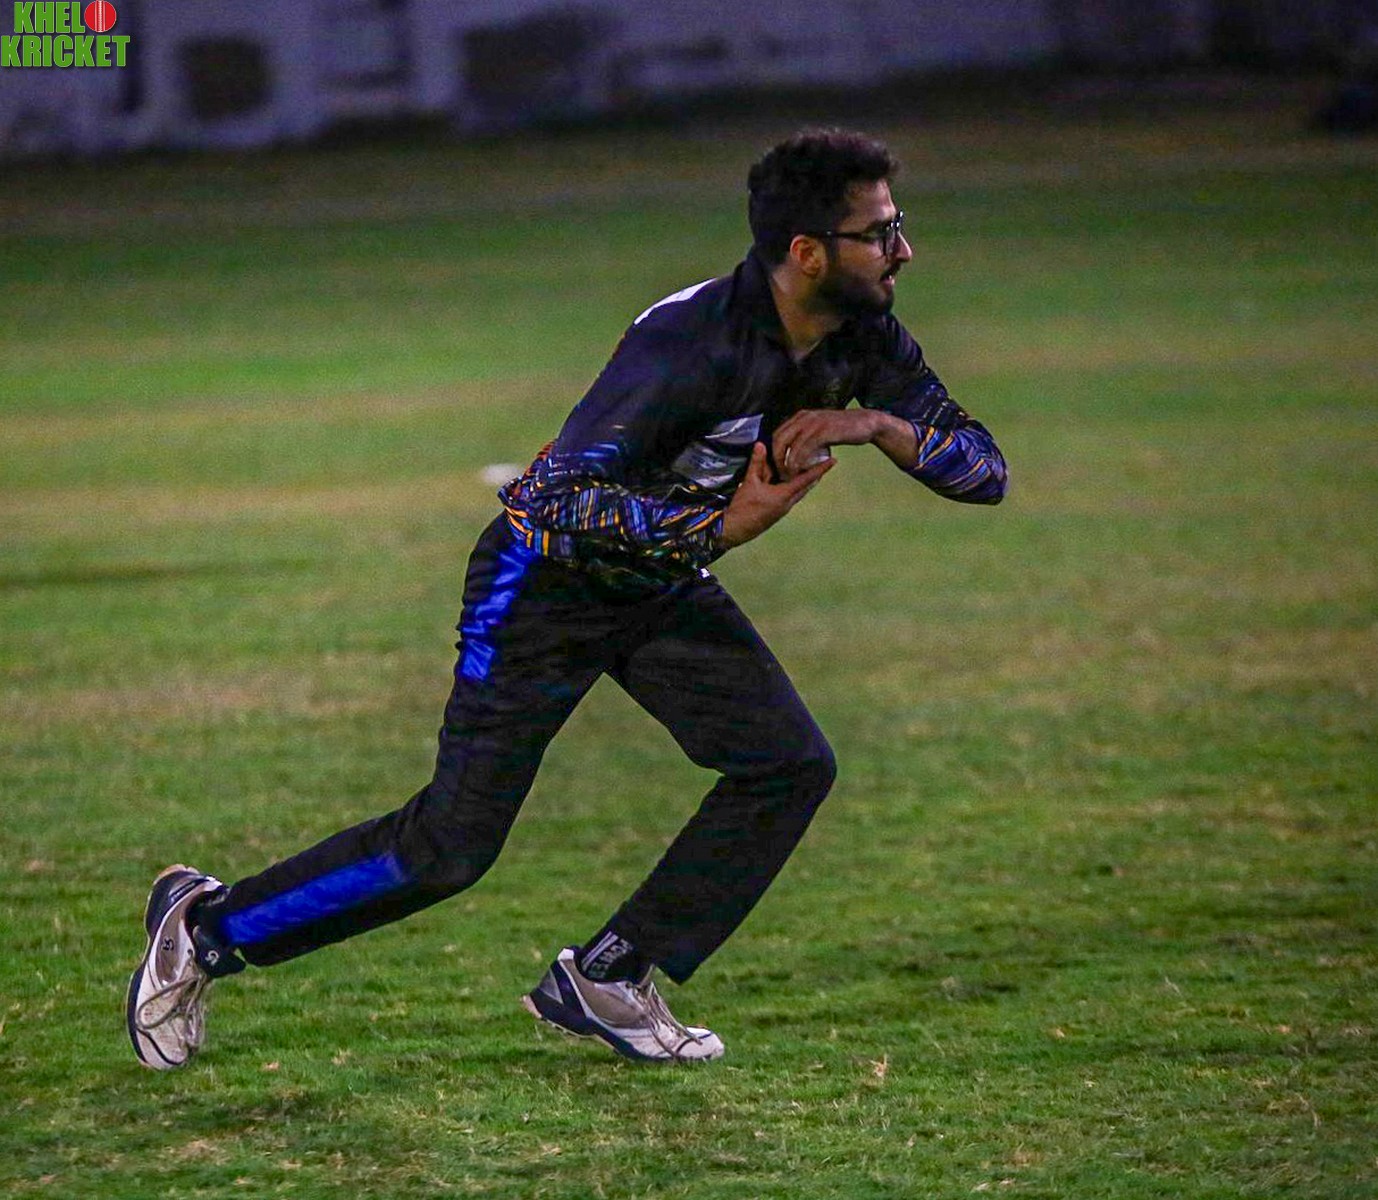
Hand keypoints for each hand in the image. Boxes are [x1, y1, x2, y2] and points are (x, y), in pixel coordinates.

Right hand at [719, 442, 833, 548]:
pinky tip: (790, 481)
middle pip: (806, 486)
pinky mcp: (777, 512)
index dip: (820, 469)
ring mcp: (783, 509)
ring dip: (804, 480)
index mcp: (784, 495)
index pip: (807, 479)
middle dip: (815, 474)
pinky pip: (790, 496)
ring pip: (798, 491)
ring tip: (810, 468)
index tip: (834, 461)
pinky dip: (793, 486)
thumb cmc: (743, 506)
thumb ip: (757, 463)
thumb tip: (761, 444)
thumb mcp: (750, 482)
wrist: (735, 529)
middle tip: (824, 461)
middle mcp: (788, 503)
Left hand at [771, 409, 882, 480]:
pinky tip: (798, 471)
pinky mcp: (823, 431)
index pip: (778, 434)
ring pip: (789, 444)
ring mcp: (813, 423)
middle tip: (780, 474)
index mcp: (801, 417)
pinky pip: (804, 447)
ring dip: (786, 462)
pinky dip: (798, 460)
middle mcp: (804, 417)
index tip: (777, 468)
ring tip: (788, 476)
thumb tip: (796, 452)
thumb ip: (807, 437)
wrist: (866, 423)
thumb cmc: (843, 430)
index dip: (773, 452)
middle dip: (776, 459)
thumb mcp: (821, 430)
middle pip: (779, 439)